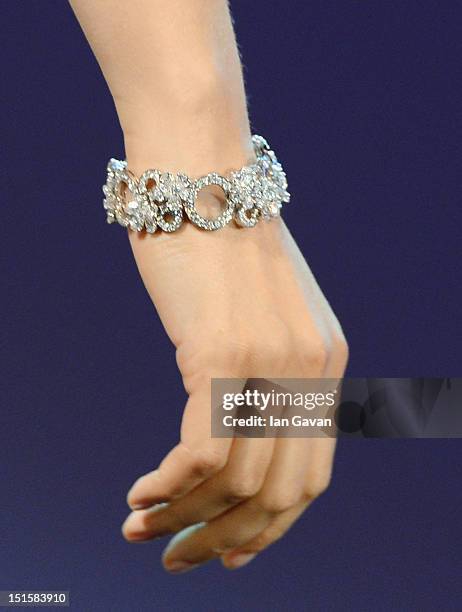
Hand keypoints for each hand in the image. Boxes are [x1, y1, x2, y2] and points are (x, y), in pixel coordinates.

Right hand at [121, 217, 347, 571]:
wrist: (198, 173)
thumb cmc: (218, 242)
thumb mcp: (261, 312)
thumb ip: (266, 369)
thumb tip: (240, 430)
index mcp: (325, 361)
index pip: (311, 477)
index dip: (272, 530)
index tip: (230, 554)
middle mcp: (309, 366)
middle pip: (281, 495)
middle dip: (228, 541)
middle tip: (178, 558)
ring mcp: (270, 360)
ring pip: (237, 482)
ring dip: (186, 519)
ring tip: (142, 526)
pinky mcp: (222, 352)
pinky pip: (202, 451)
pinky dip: (168, 485)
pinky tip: (139, 491)